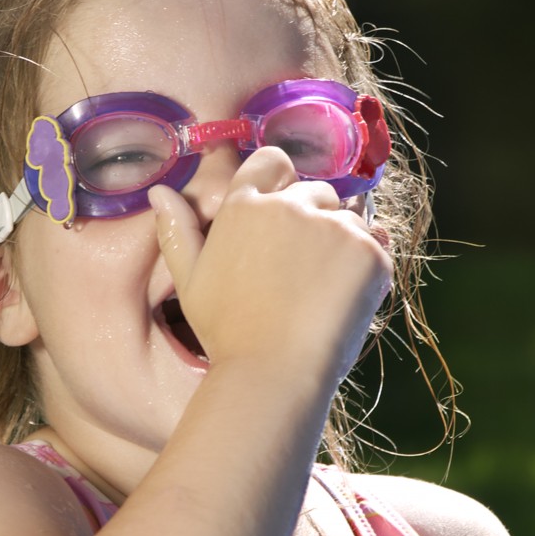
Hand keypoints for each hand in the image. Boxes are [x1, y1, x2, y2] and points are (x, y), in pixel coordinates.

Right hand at [149, 147, 392, 386]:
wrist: (273, 372)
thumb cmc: (226, 331)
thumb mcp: (190, 282)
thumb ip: (177, 232)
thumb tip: (160, 193)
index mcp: (244, 206)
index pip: (272, 162)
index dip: (280, 184)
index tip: (281, 218)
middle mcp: (289, 206)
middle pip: (315, 191)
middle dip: (313, 219)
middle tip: (300, 270)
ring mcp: (332, 225)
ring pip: (347, 218)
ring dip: (340, 243)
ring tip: (320, 290)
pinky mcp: (367, 250)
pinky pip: (374, 244)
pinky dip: (364, 268)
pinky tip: (341, 300)